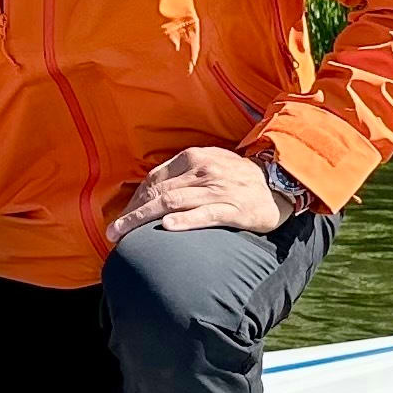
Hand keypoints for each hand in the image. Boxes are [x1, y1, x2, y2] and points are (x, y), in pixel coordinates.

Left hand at [105, 144, 288, 242]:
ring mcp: (219, 190)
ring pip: (174, 203)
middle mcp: (203, 170)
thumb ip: (182, 175)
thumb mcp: (209, 165)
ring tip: (124, 235)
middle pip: (158, 192)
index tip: (120, 218)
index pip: (154, 179)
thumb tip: (150, 193)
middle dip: (131, 213)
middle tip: (113, 233)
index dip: (133, 200)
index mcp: (194, 157)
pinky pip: (206, 214)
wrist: (280, 183)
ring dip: (144, 219)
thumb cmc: (238, 179)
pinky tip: (167, 227)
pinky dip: (185, 221)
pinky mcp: (235, 209)